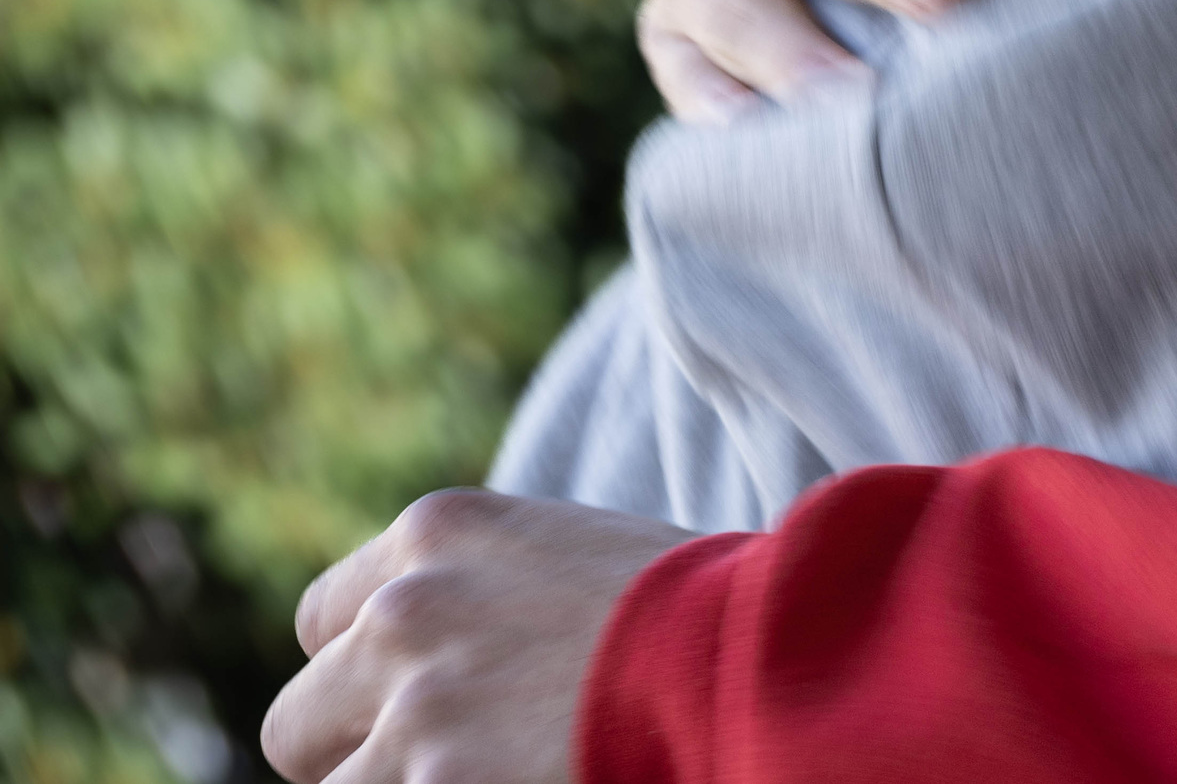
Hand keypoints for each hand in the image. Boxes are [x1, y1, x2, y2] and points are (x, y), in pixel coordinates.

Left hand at [261, 490, 691, 783]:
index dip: (369, 673)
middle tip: (443, 762)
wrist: (764, 648)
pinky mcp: (438, 782)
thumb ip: (485, 591)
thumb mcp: (571, 556)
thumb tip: (440, 662)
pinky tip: (518, 783)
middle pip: (298, 720)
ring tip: (493, 772)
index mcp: (439, 530)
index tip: (421, 700)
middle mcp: (405, 610)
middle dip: (357, 753)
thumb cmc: (702, 607)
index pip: (324, 620)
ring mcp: (416, 705)